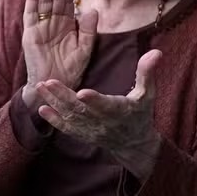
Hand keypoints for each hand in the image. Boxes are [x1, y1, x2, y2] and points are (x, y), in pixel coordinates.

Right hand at [21, 0, 96, 108]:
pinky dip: (31, 1)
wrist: (55, 87)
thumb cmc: (70, 71)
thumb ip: (88, 31)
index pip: (69, 1)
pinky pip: (30, 15)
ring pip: (43, 2)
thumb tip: (92, 10)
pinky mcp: (30, 35)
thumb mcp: (85, 50)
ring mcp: (40, 27)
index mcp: (67, 25)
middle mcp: (53, 23)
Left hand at [35, 49, 162, 180]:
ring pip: (71, 117)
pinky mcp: (83, 134)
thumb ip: (147, 74)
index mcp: (120, 111)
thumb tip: (156, 51)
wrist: (134, 144)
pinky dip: (54, 120)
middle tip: (48, 81)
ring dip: (54, 102)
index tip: (82, 92)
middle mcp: (103, 122)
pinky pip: (67, 128)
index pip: (106, 105)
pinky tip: (41, 109)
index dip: (94, 100)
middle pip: (81, 110)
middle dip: (64, 96)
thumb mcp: (147, 95)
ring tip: (40, 86)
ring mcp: (91, 130)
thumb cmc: (141, 114)